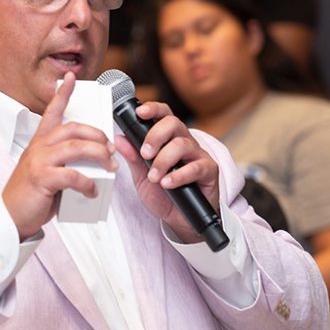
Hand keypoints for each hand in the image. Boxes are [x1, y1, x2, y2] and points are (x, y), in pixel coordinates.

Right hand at [2, 74, 116, 238]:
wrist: (12, 216)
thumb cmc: (32, 195)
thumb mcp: (46, 172)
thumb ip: (65, 162)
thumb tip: (93, 164)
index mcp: (39, 143)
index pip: (52, 111)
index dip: (62, 93)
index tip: (71, 78)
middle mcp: (39, 147)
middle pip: (74, 128)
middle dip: (97, 135)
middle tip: (110, 148)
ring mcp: (39, 161)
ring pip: (77, 147)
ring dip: (99, 155)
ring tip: (110, 166)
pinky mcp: (42, 178)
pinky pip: (73, 175)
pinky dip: (88, 183)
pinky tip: (93, 191)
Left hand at [113, 100, 221, 242]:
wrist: (180, 220)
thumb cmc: (164, 195)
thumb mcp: (142, 177)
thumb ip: (133, 158)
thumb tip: (119, 139)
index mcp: (169, 140)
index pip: (163, 116)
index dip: (153, 109)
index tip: (140, 112)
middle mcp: (185, 143)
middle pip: (174, 123)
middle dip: (155, 136)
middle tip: (145, 154)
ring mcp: (198, 155)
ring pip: (182, 144)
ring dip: (163, 160)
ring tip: (154, 177)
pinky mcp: (209, 171)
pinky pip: (196, 167)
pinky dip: (178, 175)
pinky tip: (167, 183)